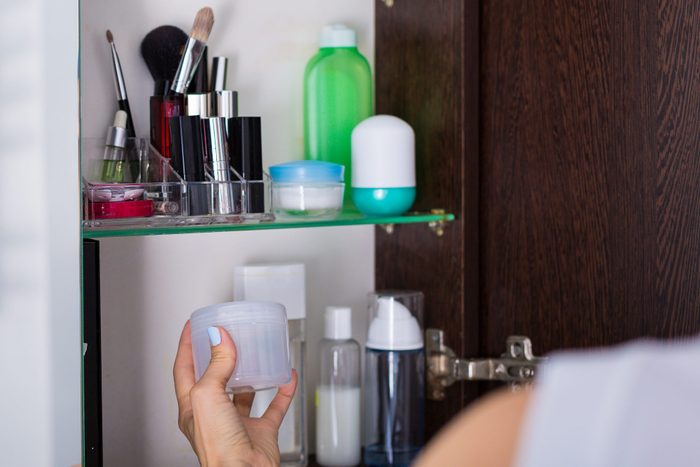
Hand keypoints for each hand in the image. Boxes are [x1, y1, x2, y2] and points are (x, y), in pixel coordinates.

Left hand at [174, 321, 297, 466]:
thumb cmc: (218, 447)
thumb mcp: (208, 396)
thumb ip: (216, 365)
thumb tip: (218, 337)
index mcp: (191, 408)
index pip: (184, 368)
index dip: (187, 345)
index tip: (194, 325)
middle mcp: (212, 415)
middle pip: (214, 378)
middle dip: (219, 355)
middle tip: (227, 334)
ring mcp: (237, 424)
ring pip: (243, 393)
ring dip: (251, 373)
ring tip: (256, 352)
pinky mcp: (260, 432)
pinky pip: (274, 406)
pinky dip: (282, 390)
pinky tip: (287, 377)